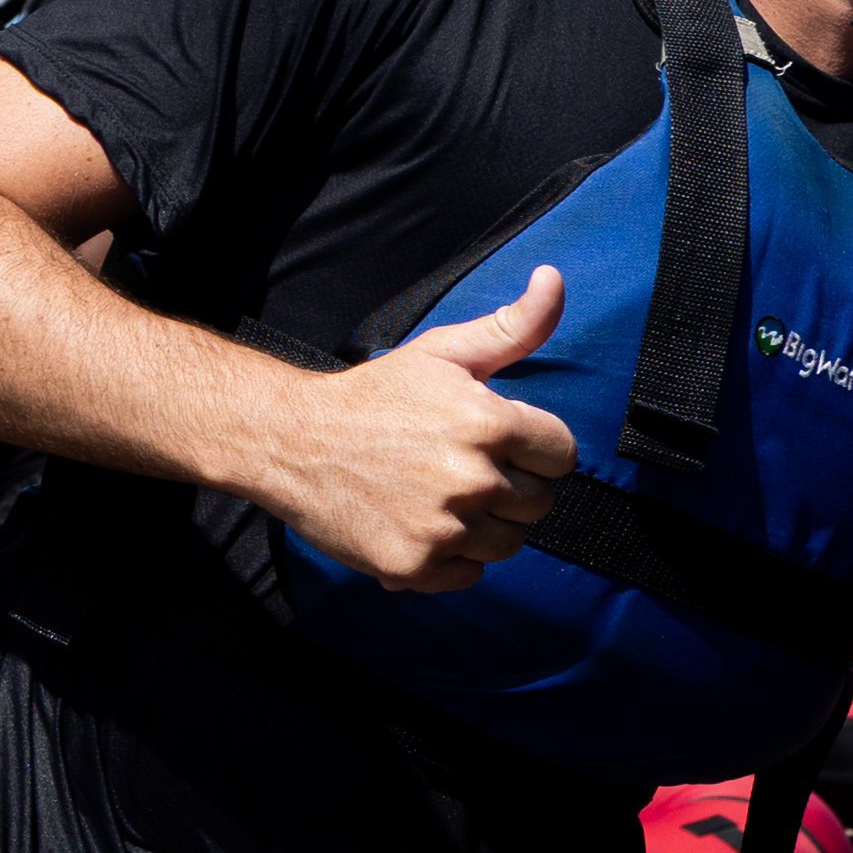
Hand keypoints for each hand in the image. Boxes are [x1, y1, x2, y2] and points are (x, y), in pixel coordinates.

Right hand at [261, 269, 577, 591]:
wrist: (290, 441)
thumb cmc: (375, 395)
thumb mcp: (444, 352)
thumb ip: (512, 326)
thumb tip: (552, 279)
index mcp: (490, 424)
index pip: (562, 454)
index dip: (534, 449)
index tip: (501, 443)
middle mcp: (473, 479)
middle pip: (539, 502)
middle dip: (511, 486)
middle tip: (462, 468)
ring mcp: (444, 526)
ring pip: (509, 542)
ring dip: (485, 526)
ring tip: (443, 497)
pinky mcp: (415, 564)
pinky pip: (470, 573)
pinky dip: (452, 558)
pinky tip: (421, 525)